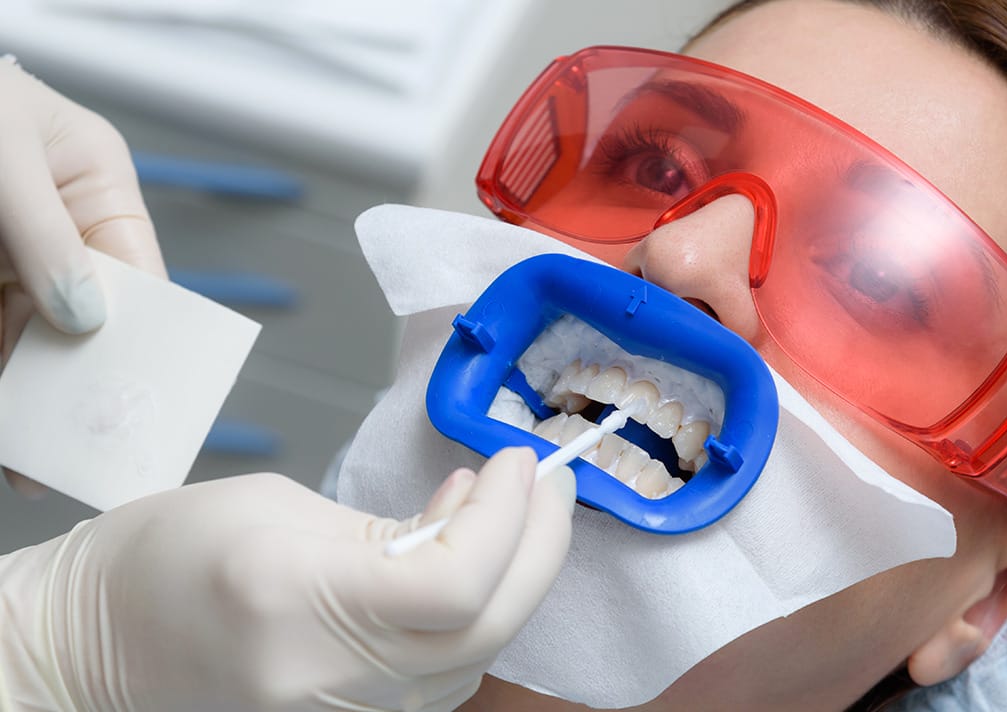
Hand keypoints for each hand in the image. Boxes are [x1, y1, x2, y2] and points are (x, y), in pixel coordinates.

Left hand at [0, 58, 165, 494]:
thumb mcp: (5, 158)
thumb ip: (46, 237)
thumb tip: (84, 319)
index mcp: (93, 189)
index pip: (137, 275)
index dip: (144, 334)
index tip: (140, 391)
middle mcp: (58, 232)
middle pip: (85, 320)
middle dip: (82, 380)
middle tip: (83, 441)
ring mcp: (9, 259)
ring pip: (32, 340)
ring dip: (33, 396)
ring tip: (35, 455)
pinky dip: (1, 380)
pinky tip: (7, 423)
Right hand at [0, 448, 575, 711]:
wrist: (98, 641)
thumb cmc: (168, 553)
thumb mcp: (282, 504)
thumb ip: (391, 521)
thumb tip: (473, 508)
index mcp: (299, 599)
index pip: (456, 586)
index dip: (511, 519)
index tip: (520, 462)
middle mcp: (328, 676)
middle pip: (487, 631)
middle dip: (539, 547)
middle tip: (548, 482)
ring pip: (475, 656)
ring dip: (515, 576)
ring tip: (512, 507)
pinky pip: (442, 674)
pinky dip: (475, 613)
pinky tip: (466, 555)